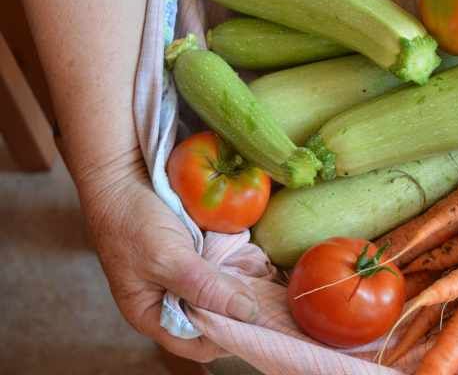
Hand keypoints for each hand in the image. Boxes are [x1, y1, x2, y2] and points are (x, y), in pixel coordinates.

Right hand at [79, 149, 257, 361]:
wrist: (121, 176)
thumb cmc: (132, 222)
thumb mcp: (167, 259)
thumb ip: (205, 288)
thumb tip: (248, 313)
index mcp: (152, 315)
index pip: (197, 345)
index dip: (228, 338)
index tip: (259, 322)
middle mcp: (170, 300)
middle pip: (214, 320)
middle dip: (240, 313)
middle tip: (272, 300)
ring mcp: (184, 276)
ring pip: (221, 295)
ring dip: (242, 288)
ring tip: (270, 282)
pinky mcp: (196, 254)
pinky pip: (222, 269)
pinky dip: (238, 266)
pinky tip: (256, 260)